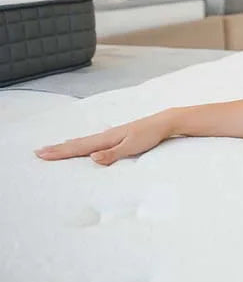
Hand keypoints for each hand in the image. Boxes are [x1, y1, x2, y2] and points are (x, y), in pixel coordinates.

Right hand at [34, 111, 174, 165]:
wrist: (164, 123)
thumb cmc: (150, 135)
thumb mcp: (133, 146)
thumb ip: (113, 154)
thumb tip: (92, 158)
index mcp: (107, 139)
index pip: (79, 147)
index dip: (60, 152)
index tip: (41, 155)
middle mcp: (106, 136)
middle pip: (77, 144)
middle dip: (58, 149)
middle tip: (38, 152)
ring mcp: (111, 135)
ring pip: (84, 142)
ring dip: (67, 146)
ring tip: (53, 148)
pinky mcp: (117, 137)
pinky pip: (93, 141)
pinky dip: (81, 144)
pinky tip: (81, 144)